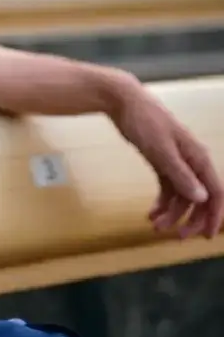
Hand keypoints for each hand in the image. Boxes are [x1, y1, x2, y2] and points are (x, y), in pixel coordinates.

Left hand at [108, 81, 222, 239]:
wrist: (122, 100)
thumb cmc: (144, 121)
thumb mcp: (162, 150)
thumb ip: (181, 174)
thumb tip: (202, 198)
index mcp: (198, 158)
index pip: (215, 192)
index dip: (214, 216)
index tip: (206, 235)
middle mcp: (191, 162)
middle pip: (199, 198)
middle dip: (190, 219)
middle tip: (176, 237)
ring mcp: (176, 162)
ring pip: (180, 195)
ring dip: (171, 213)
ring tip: (154, 226)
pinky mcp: (161, 161)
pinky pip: (167, 187)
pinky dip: (161, 201)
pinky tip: (151, 213)